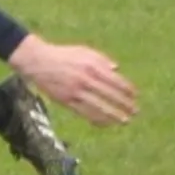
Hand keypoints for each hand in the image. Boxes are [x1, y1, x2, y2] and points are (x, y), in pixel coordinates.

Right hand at [8, 36, 137, 126]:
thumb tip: (117, 69)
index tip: (135, 96)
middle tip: (136, 111)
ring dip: (114, 115)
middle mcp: (85, 79)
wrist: (39, 61)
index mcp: (92, 66)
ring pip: (99, 107)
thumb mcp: (84, 51)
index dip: (127, 89)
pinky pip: (85, 113)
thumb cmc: (64, 55)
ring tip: (125, 121)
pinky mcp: (66, 101)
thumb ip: (102, 59)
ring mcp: (75, 91)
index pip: (115, 80)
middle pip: (109, 95)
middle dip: (124, 104)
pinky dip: (97, 119)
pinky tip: (106, 123)